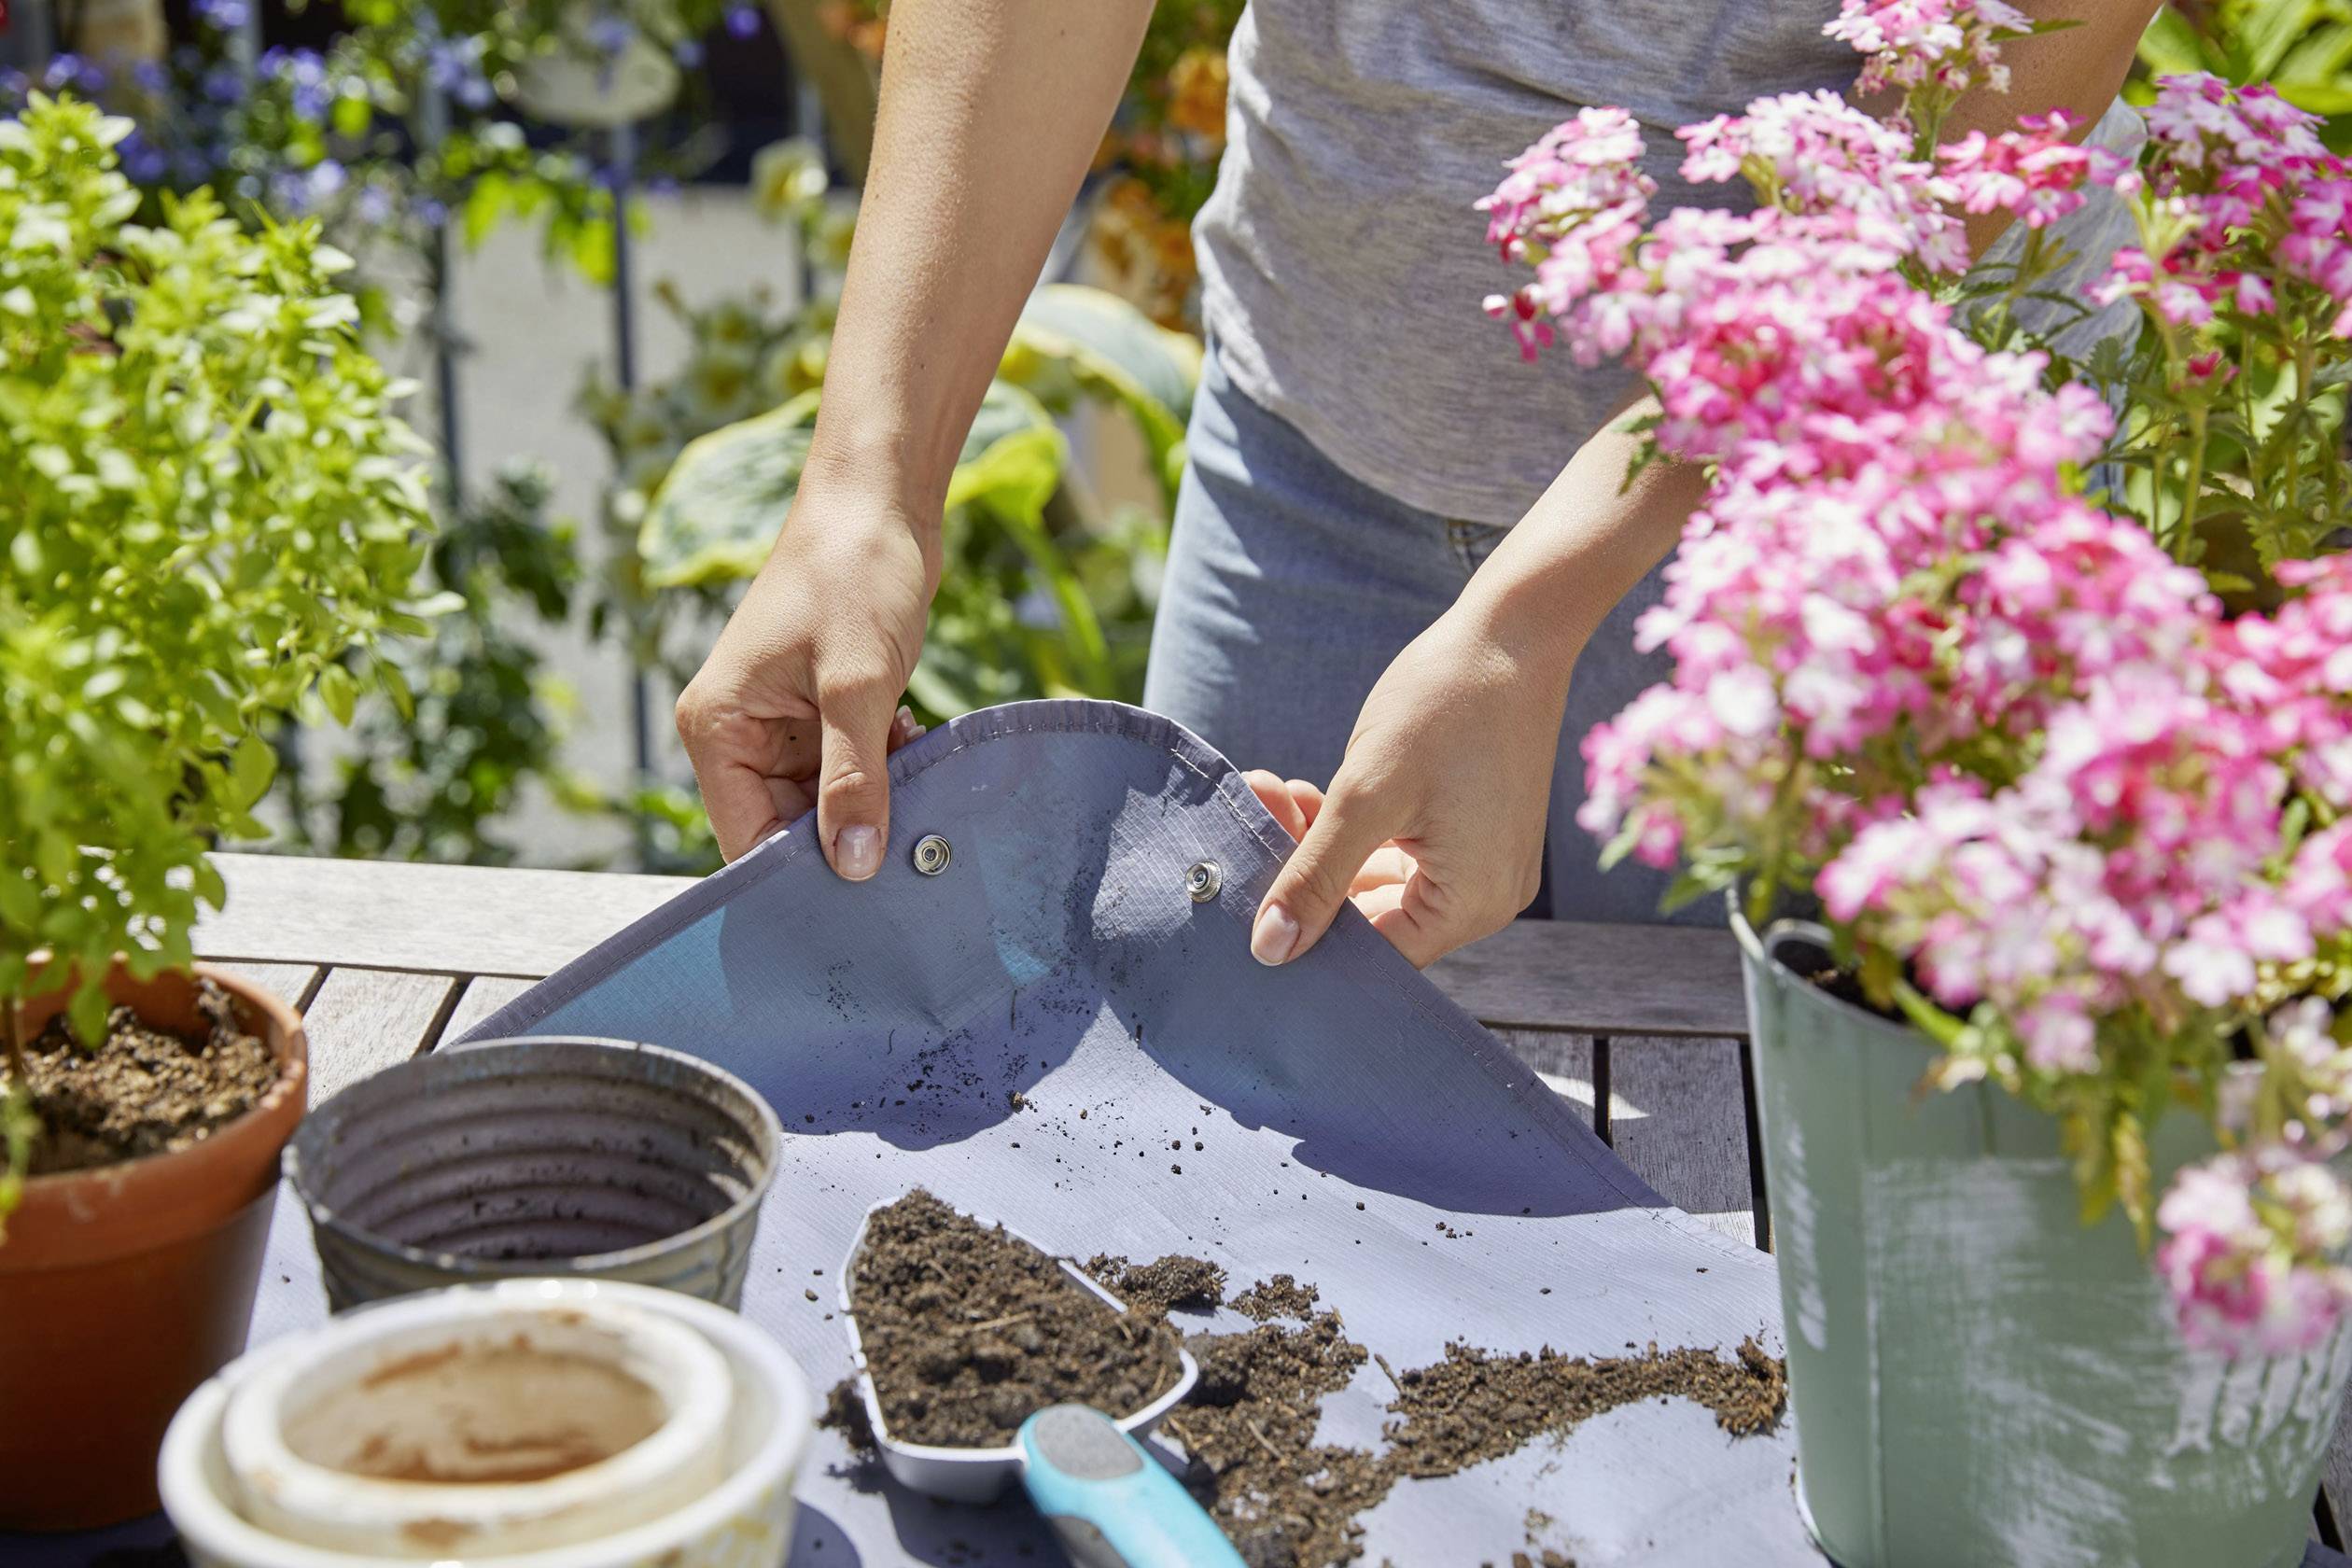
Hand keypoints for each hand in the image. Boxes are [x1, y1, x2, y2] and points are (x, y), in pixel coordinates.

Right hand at [675, 483, 936, 872]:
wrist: (880, 505)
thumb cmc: (853, 576)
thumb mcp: (857, 684)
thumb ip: (854, 780)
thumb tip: (853, 867)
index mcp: (716, 728)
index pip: (747, 840)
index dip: (800, 874)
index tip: (863, 897)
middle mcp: (737, 732)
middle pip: (787, 828)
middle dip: (849, 830)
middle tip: (910, 825)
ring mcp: (779, 723)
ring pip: (825, 802)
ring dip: (874, 795)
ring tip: (910, 759)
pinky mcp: (820, 712)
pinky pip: (848, 769)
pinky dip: (883, 766)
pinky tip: (909, 735)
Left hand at [1245, 606, 1572, 967]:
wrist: (1512, 633)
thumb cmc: (1446, 705)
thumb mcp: (1365, 795)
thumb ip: (1315, 876)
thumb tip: (1270, 950)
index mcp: (1472, 903)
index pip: (1375, 954)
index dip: (1309, 932)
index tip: (1251, 892)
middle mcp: (1485, 897)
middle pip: (1373, 916)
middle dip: (1308, 872)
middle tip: (1258, 814)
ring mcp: (1481, 862)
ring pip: (1375, 878)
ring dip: (1319, 843)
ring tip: (1274, 792)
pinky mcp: (1470, 829)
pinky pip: (1397, 850)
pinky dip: (1351, 826)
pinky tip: (1307, 791)